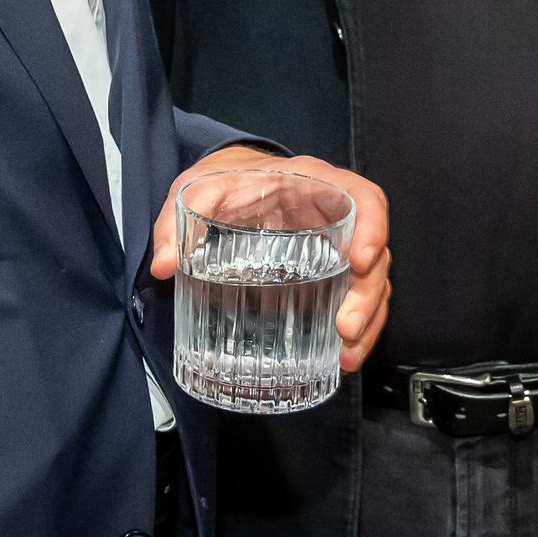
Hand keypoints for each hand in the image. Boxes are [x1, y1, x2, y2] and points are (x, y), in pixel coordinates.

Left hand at [148, 148, 391, 371]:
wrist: (231, 181)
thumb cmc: (225, 180)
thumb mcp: (198, 188)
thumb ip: (176, 219)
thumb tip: (163, 262)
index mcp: (314, 185)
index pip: (364, 198)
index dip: (373, 227)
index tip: (362, 261)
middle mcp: (334, 216)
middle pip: (375, 253)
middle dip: (368, 295)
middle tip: (346, 326)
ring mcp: (335, 247)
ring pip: (372, 284)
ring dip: (368, 321)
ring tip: (347, 354)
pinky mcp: (328, 272)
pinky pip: (355, 299)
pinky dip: (357, 330)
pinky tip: (342, 356)